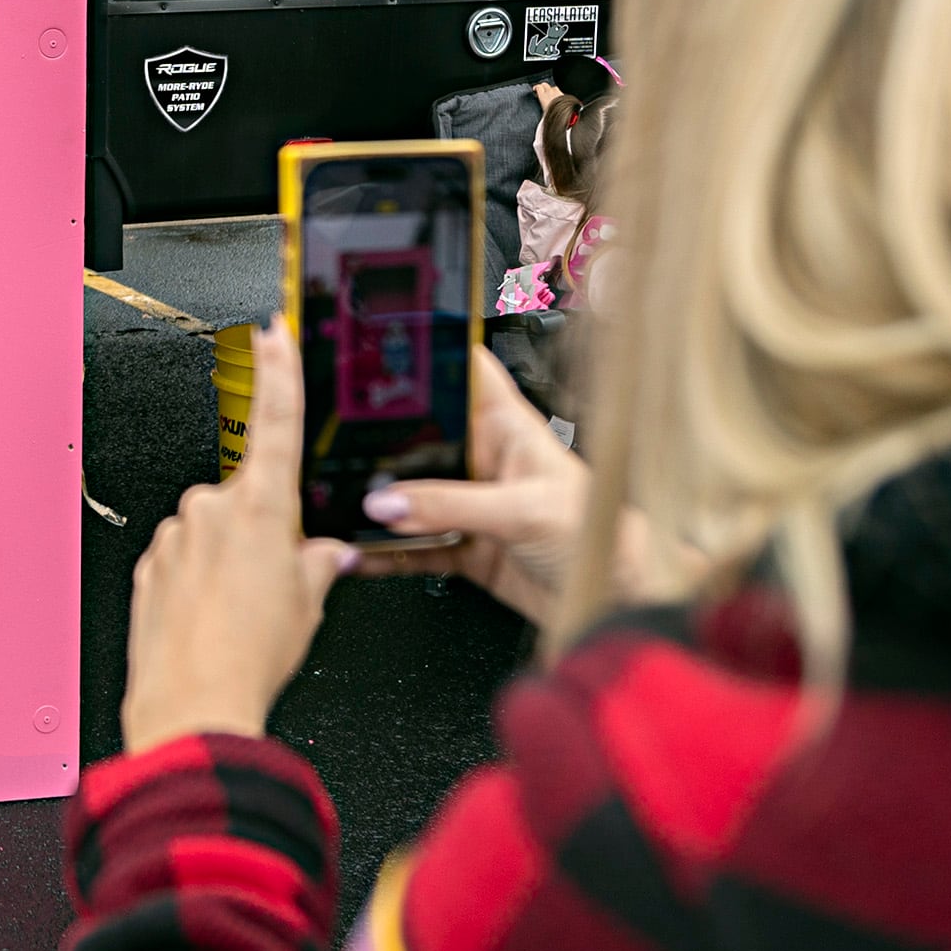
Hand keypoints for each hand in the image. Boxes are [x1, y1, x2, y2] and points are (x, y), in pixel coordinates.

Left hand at [121, 317, 352, 754]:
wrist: (192, 702)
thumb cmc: (251, 656)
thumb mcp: (308, 603)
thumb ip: (318, 563)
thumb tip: (326, 554)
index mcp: (262, 505)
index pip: (276, 418)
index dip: (278, 369)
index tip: (274, 330)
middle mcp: (213, 507)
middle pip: (246, 499)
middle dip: (261, 532)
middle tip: (272, 585)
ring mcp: (177, 535)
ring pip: (212, 533)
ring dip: (227, 561)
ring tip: (239, 613)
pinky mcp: (150, 563)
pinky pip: (183, 560)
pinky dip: (198, 583)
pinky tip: (211, 620)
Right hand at [351, 345, 595, 624]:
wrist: (618, 602)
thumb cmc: (600, 537)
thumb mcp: (523, 510)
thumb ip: (451, 505)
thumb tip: (387, 503)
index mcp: (506, 426)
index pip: (462, 371)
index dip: (424, 354)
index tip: (375, 347)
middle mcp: (485, 459)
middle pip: (420, 437)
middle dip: (379, 439)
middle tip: (333, 441)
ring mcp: (471, 504)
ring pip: (410, 495)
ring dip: (377, 501)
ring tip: (335, 499)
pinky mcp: (464, 547)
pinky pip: (413, 546)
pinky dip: (385, 551)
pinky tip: (360, 551)